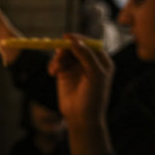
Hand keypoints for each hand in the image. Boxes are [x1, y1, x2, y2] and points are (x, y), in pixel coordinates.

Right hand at [48, 33, 113, 154]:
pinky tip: (52, 73)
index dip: (79, 39)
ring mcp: (76, 67)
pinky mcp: (64, 73)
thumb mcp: (95, 75)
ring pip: (64, 53)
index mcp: (101, 61)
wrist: (81, 117)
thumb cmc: (93, 97)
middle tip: (59, 53)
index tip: (67, 37)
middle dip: (66, 49)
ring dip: (58, 58)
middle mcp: (89, 62)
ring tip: (55, 69)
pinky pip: (56, 62)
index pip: (90, 44)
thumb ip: (86, 56)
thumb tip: (75, 40)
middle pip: (75, 46)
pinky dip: (53, 65)